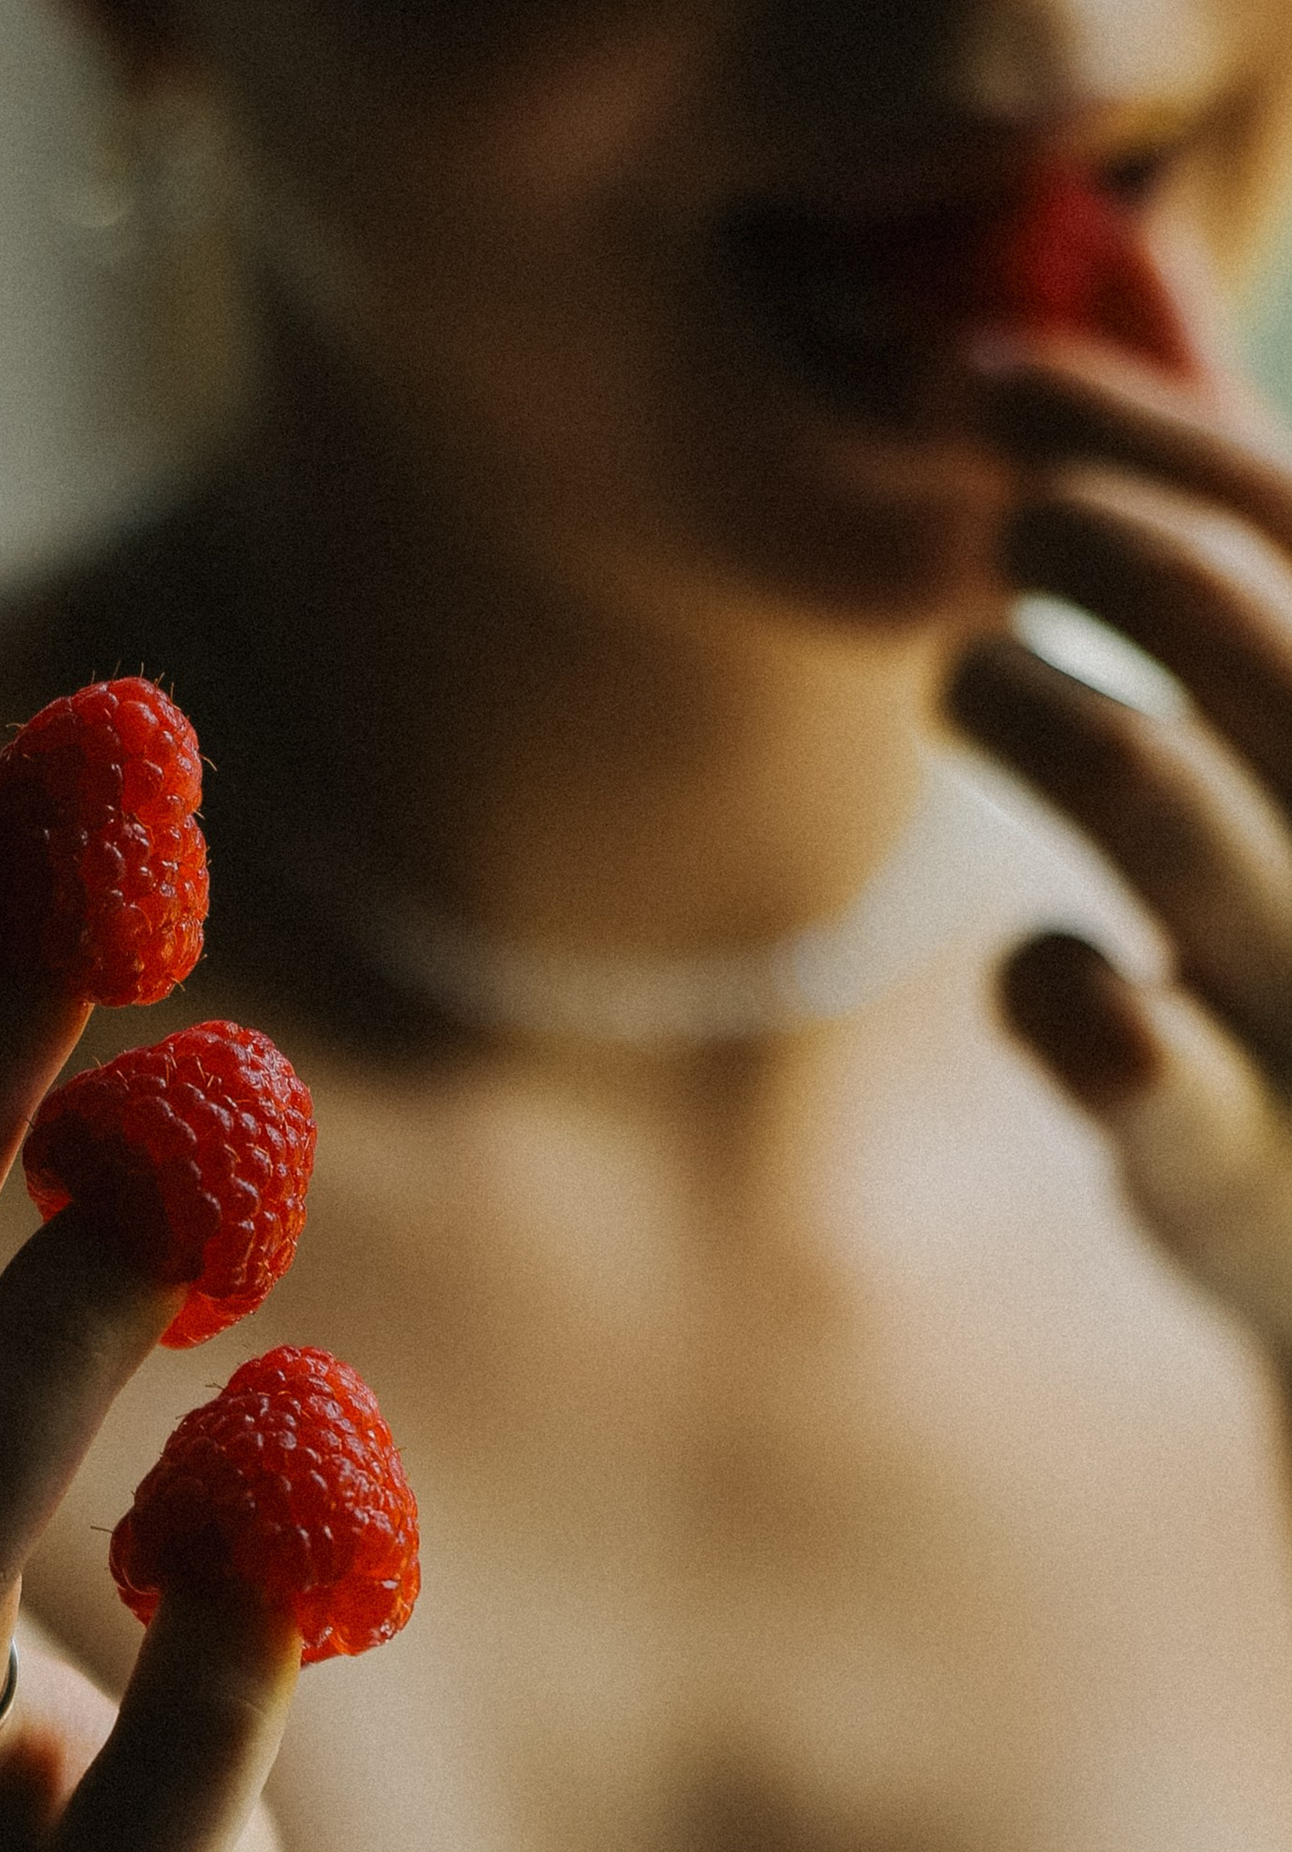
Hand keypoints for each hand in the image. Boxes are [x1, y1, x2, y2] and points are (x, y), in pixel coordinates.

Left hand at [948, 335, 1291, 1346]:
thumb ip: (1248, 556)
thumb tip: (1121, 307)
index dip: (1134, 422)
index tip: (980, 378)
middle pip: (1243, 625)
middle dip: (1088, 539)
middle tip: (994, 527)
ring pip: (1150, 790)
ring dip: (1029, 702)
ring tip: (973, 674)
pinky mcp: (1237, 1173)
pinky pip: (1106, 1032)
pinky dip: (1046, 980)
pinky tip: (1048, 970)